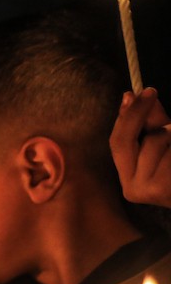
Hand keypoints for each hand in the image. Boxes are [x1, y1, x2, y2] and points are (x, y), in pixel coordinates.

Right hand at [110, 87, 170, 207]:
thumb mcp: (165, 143)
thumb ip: (150, 123)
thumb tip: (130, 96)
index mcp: (130, 181)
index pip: (118, 143)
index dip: (127, 116)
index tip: (138, 92)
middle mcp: (134, 189)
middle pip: (127, 140)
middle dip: (138, 115)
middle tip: (150, 92)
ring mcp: (151, 191)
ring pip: (156, 140)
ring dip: (170, 132)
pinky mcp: (164, 188)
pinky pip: (169, 149)